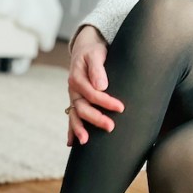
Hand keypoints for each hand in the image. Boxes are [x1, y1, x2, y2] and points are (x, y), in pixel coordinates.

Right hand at [67, 25, 124, 145]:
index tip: (121, 107)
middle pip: (82, 107)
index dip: (105, 101)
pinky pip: (72, 117)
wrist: (85, 50)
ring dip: (79, 128)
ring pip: (75, 115)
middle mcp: (73, 89)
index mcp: (77, 78)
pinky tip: (71, 143)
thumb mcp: (96, 54)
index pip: (92, 93)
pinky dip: (71, 130)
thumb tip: (102, 86)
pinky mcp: (76, 102)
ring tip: (85, 141)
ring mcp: (73, 97)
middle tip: (111, 127)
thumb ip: (97, 68)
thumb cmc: (93, 52)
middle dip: (95, 118)